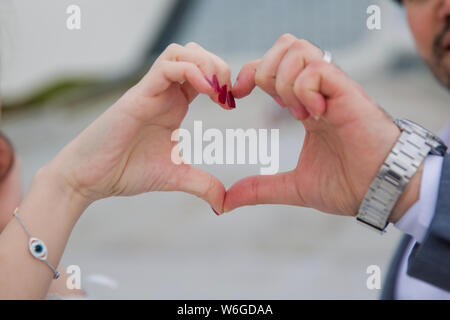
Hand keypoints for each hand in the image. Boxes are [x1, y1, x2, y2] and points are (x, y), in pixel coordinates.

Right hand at [45, 42, 233, 211]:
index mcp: (175, 104)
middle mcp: (164, 93)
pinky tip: (206, 92)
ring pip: (182, 52)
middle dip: (219, 66)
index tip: (232, 104)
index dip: (224, 82)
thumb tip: (224, 204)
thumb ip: (203, 184)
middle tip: (228, 94)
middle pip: (195, 53)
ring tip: (217, 90)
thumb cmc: (127, 171)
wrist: (90, 178)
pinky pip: (167, 67)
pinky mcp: (138, 95)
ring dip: (207, 64)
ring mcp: (151, 91)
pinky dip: (191, 71)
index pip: (203, 74)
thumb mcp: (176, 177)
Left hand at [224, 34, 406, 216]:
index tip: (237, 96)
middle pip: (285, 45)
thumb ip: (259, 189)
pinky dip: (305, 90)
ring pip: (299, 50)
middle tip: (269, 101)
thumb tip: (226, 202)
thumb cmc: (347, 186)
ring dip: (285, 80)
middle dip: (264, 69)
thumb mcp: (293, 187)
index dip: (249, 73)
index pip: (272, 67)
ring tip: (297, 112)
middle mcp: (318, 92)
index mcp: (305, 106)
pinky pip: (317, 69)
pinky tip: (314, 116)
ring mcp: (334, 90)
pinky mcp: (348, 93)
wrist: (381, 193)